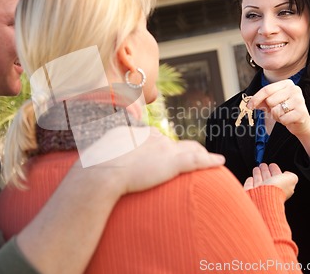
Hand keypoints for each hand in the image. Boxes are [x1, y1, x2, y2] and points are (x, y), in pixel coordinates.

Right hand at [80, 126, 225, 193]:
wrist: (100, 173)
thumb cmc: (94, 170)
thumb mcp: (97, 158)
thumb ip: (101, 157)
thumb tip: (90, 166)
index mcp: (136, 136)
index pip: (156, 139)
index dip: (164, 147)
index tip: (166, 153)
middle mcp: (153, 139)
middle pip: (175, 143)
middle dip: (184, 149)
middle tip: (192, 156)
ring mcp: (164, 150)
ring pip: (190, 150)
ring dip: (201, 155)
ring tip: (209, 160)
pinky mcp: (172, 163)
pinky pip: (198, 161)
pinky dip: (210, 161)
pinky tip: (219, 163)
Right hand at [244, 163, 297, 199]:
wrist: (264, 198)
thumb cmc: (278, 189)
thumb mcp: (291, 179)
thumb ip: (291, 175)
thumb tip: (288, 173)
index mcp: (280, 187)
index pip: (277, 176)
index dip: (275, 169)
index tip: (272, 165)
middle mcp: (270, 189)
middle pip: (267, 178)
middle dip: (265, 171)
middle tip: (263, 165)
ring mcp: (260, 191)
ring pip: (259, 180)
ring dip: (258, 174)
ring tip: (256, 169)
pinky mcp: (250, 192)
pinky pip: (250, 186)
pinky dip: (250, 181)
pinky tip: (251, 178)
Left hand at [247, 79, 309, 156]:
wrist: (301, 122)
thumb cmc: (286, 110)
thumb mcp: (272, 103)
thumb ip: (261, 101)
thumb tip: (249, 103)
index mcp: (287, 83)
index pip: (266, 90)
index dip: (256, 99)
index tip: (249, 106)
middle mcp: (294, 89)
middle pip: (270, 100)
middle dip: (271, 109)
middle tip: (278, 110)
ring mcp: (299, 100)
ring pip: (276, 110)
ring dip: (277, 116)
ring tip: (284, 115)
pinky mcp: (302, 112)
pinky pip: (283, 118)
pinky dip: (283, 121)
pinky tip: (289, 119)